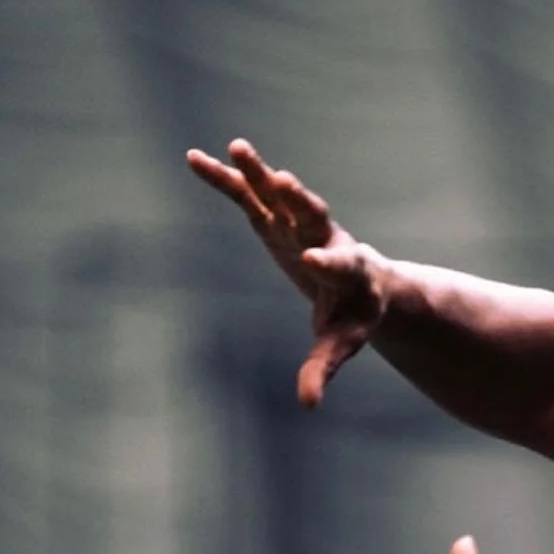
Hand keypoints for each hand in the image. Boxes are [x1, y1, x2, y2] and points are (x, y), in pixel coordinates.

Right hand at [186, 137, 389, 406]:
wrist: (361, 281)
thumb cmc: (353, 316)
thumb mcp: (340, 344)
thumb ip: (322, 369)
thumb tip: (308, 405)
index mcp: (349, 272)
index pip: (338, 266)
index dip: (326, 264)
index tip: (312, 260)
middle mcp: (325, 238)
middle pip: (314, 216)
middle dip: (299, 200)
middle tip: (285, 181)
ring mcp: (297, 223)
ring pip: (278, 195)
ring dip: (259, 173)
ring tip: (237, 148)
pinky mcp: (274, 216)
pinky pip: (248, 194)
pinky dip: (224, 178)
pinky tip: (193, 158)